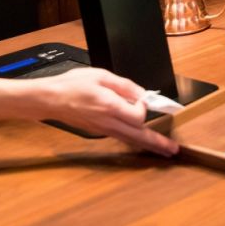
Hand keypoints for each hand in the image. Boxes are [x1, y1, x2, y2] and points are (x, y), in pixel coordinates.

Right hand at [39, 68, 178, 155]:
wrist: (51, 99)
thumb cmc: (73, 85)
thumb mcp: (101, 75)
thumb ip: (124, 85)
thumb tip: (142, 93)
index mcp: (110, 106)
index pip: (138, 116)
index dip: (144, 107)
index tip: (141, 98)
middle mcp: (108, 122)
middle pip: (138, 136)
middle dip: (158, 143)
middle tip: (173, 150)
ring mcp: (103, 130)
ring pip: (131, 140)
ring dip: (149, 145)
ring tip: (164, 150)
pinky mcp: (100, 132)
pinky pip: (122, 138)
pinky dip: (135, 141)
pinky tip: (143, 141)